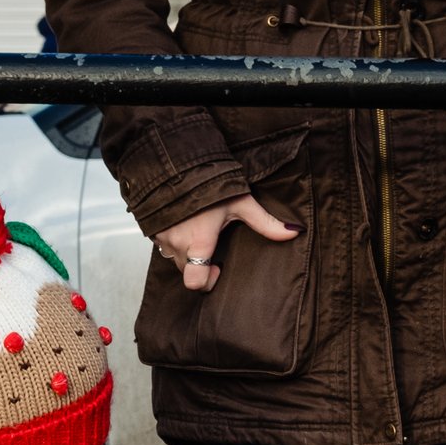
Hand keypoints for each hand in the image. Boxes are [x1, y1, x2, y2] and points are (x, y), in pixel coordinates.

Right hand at [154, 196, 299, 292]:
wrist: (174, 162)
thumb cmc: (207, 182)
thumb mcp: (240, 202)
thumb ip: (265, 222)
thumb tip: (292, 232)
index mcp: (198, 241)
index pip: (195, 281)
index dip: (207, 282)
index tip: (217, 269)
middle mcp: (177, 243)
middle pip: (187, 271)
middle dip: (200, 265)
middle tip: (213, 248)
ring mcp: (162, 237)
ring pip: (175, 258)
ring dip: (187, 252)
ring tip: (199, 232)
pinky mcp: (153, 229)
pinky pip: (164, 244)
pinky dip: (175, 239)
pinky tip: (185, 224)